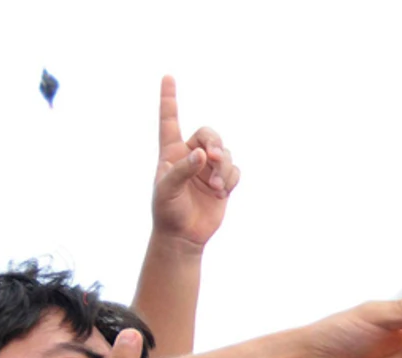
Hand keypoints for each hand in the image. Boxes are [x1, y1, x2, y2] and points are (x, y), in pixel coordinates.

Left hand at [150, 77, 238, 250]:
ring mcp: (207, 169)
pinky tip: (222, 192)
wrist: (183, 235)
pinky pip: (234, 171)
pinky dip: (231, 179)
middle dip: (215, 143)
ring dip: (224, 168)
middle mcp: (190, 155)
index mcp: (170, 152)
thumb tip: (201, 154)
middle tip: (215, 157)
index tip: (168, 77)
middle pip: (208, 134)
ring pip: (225, 154)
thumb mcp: (167, 189)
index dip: (169, 99)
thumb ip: (182, 169)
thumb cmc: (167, 211)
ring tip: (217, 187)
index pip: (169, 120)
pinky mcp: (222, 182)